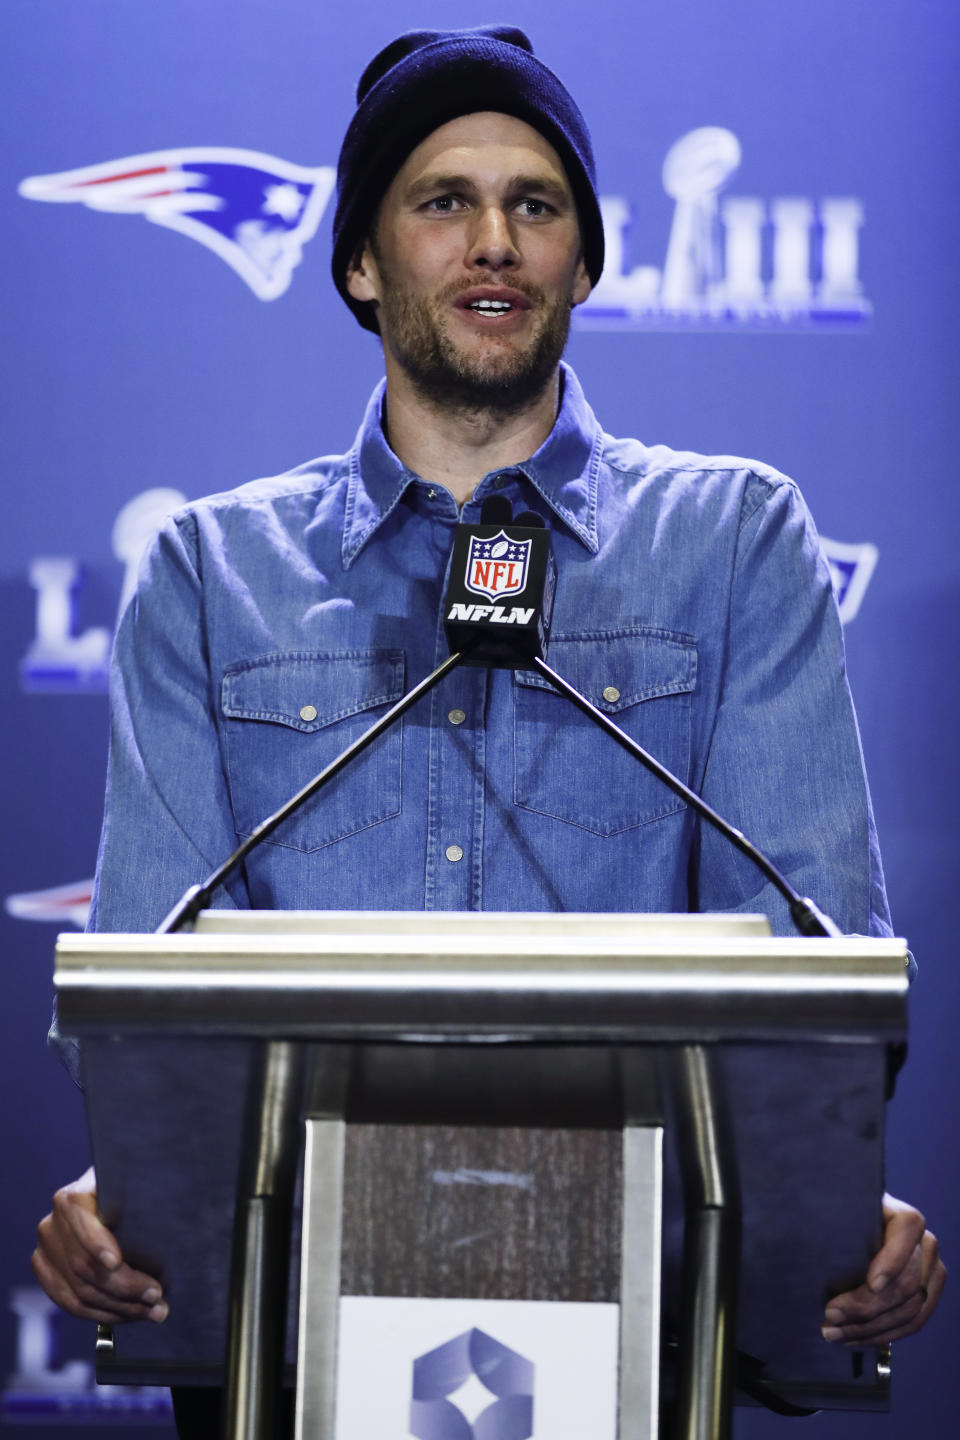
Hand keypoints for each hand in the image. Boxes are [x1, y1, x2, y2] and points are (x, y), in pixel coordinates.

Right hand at [32, 1167, 168, 1323]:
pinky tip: (128, 1315)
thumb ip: (140, 1200)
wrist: (105, 1201)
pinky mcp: (46, 1274)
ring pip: (79, 1293)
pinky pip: (71, 1304)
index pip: (83, 1225)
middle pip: (84, 1267)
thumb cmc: (128, 1193)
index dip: (98, 1245)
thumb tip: (164, 1214)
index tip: (117, 1262)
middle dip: (124, 1287)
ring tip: (152, 1311)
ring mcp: (45, 1251)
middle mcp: (51, 1224)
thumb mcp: (134, 1187)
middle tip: (157, 1297)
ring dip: (119, 1308)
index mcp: (72, 1198)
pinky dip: (102, 1314)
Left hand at [822, 1193, 944, 1345]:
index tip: (871, 1285)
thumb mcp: (839, 1213)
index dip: (893, 1261)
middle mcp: (925, 1245)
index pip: (907, 1232)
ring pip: (908, 1311)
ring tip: (832, 1332)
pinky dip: (880, 1335)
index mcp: (906, 1218)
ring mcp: (930, 1273)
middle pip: (905, 1284)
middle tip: (829, 1315)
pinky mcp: (926, 1298)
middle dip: (866, 1306)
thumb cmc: (843, 1219)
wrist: (857, 1232)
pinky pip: (911, 1324)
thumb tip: (807, 1231)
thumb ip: (833, 1218)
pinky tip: (852, 1338)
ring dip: (868, 1328)